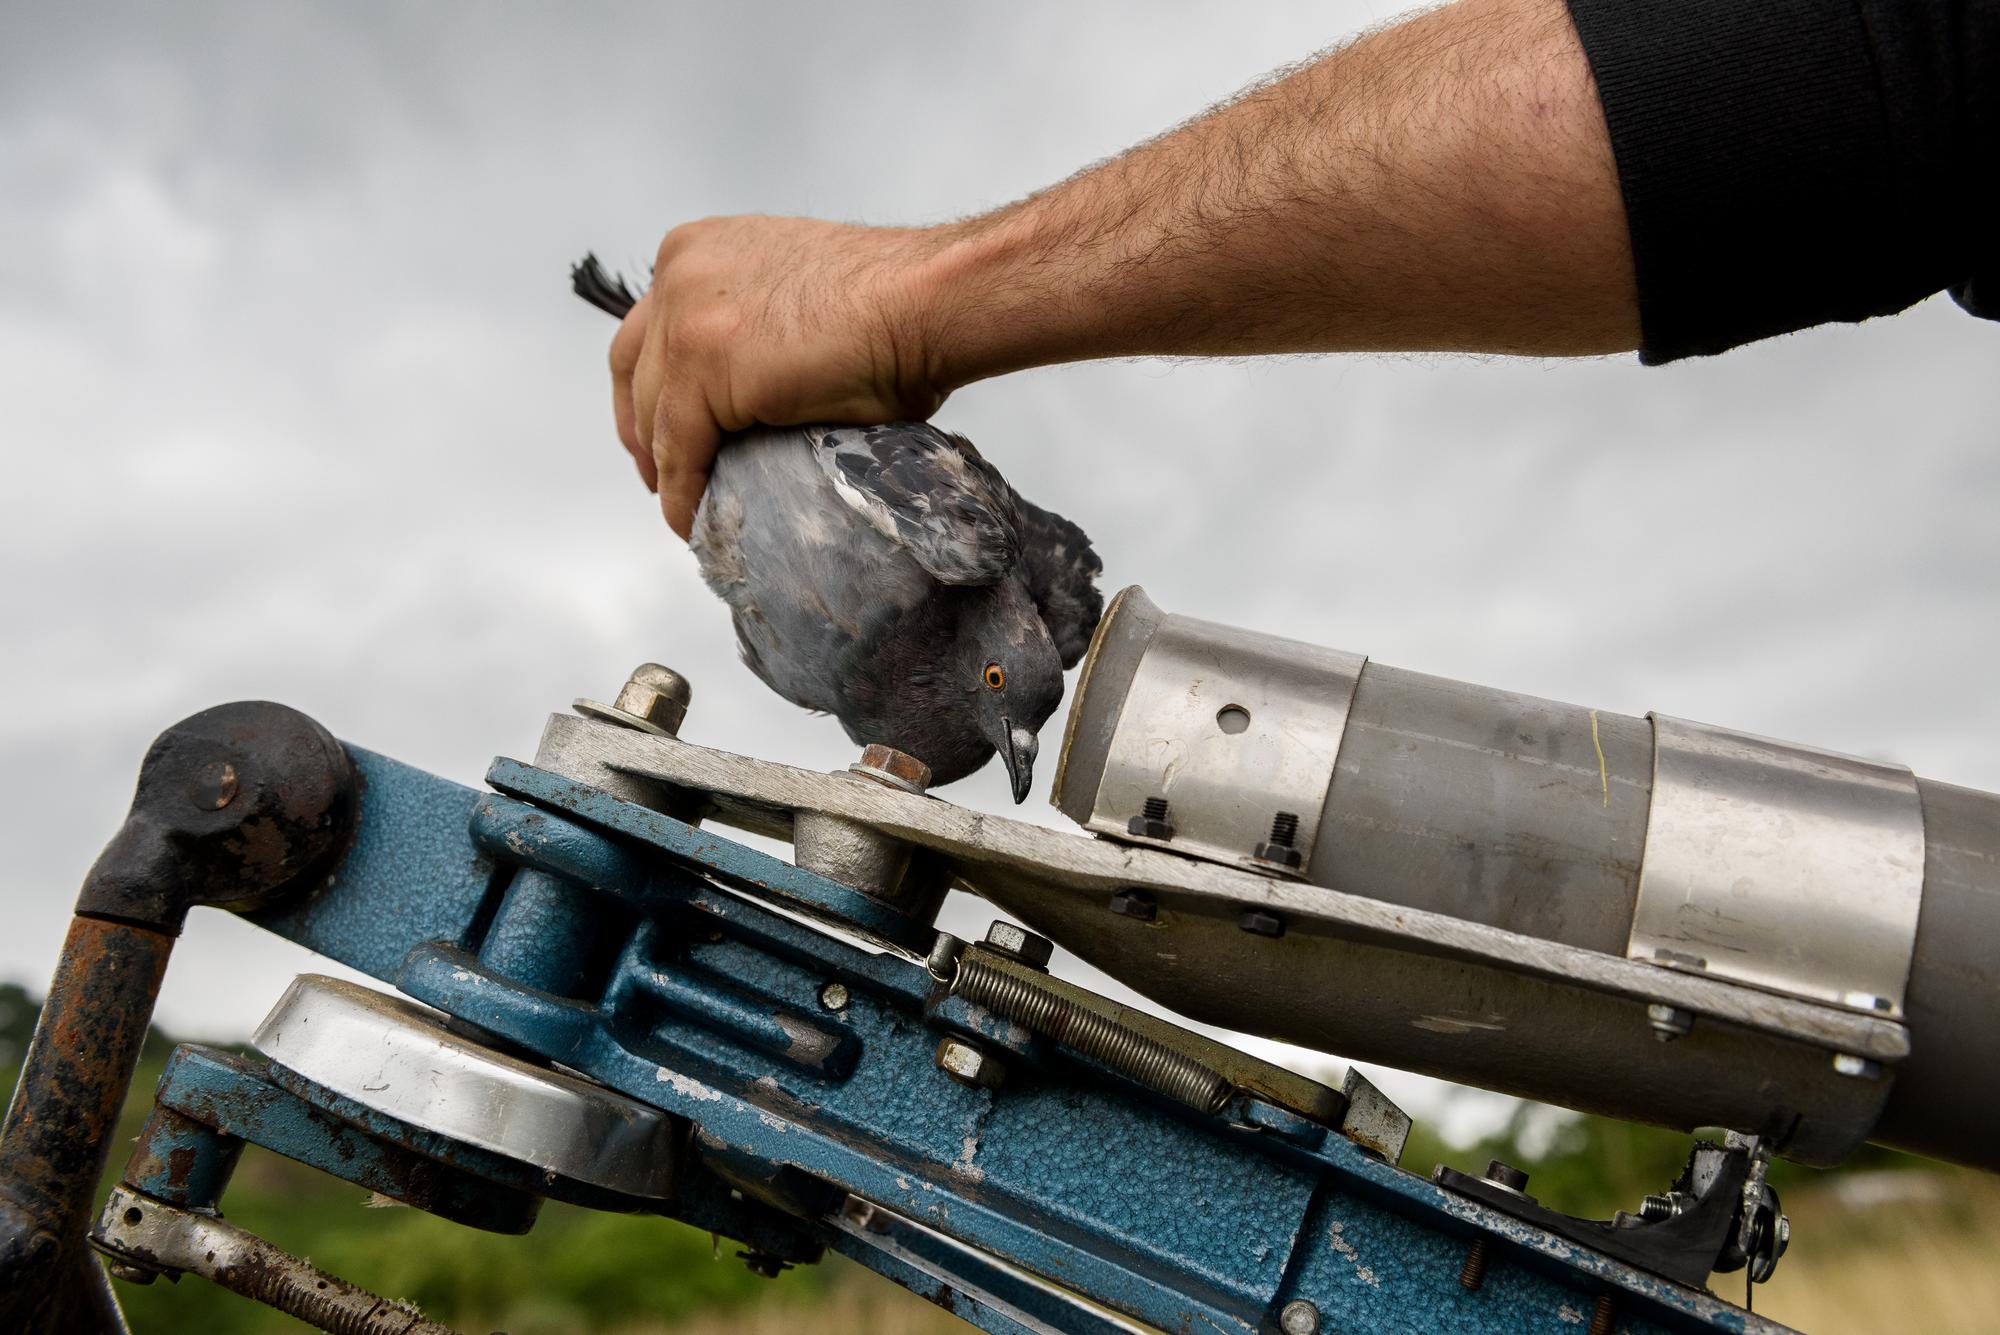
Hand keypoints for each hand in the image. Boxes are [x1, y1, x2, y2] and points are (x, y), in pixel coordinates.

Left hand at [609, 216, 952, 537]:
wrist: (925, 298)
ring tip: (688, 509)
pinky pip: (679, 450)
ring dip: (668, 470)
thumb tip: (752, 394)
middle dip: (644, 430)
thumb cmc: (894, 300)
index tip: (659, 433)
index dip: (649, 390)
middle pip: (637, 372)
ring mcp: (685, 319)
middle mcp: (677, 273)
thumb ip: (753, 328)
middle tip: (663, 477)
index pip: (648, 332)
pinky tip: (694, 518)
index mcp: (695, 249)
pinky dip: (683, 492)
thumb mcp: (792, 299)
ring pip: (654, 416)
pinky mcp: (703, 369)